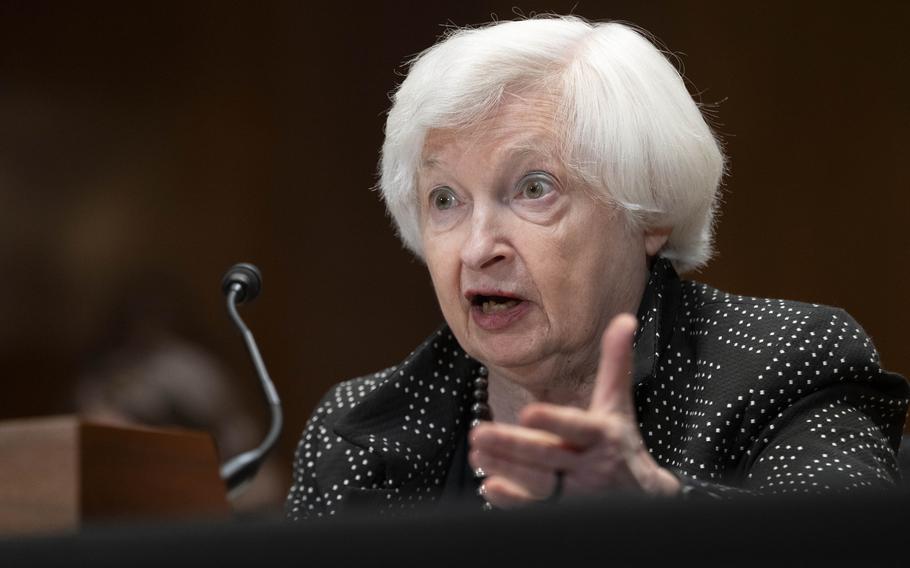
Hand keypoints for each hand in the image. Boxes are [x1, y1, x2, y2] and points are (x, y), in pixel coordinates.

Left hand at [468, 313, 680, 507]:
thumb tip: (623, 318)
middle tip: (478, 434)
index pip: (577, 427)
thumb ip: (615, 363)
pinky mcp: (562, 511)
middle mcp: (589, 466)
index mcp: (602, 435)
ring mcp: (576, 493)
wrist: (645, 497)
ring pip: (538, 483)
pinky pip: (535, 508)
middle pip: (548, 456)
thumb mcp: (619, 404)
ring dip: (506, 469)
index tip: (528, 412)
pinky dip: (513, 500)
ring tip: (476, 453)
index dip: (554, 421)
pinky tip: (488, 486)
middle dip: (513, 447)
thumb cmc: (623, 442)